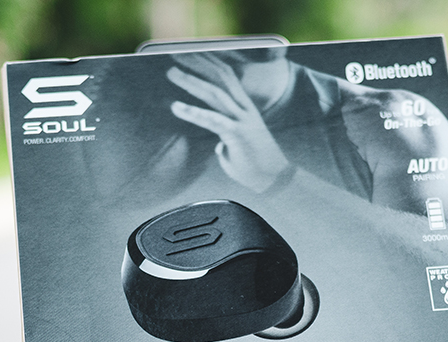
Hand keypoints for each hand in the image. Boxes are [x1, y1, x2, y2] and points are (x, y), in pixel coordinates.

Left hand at [166, 53, 290, 192]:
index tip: (192, 54)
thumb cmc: (256, 167)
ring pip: (214, 94)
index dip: (210, 63)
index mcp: (245, 109)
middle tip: (174, 55)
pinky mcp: (238, 134)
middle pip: (219, 79)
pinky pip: (212, 119)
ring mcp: (242, 120)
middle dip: (197, 65)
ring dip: (191, 82)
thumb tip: (219, 146)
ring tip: (172, 73)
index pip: (227, 78)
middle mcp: (244, 110)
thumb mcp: (238, 151)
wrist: (276, 180)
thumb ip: (228, 143)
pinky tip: (176, 107)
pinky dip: (193, 112)